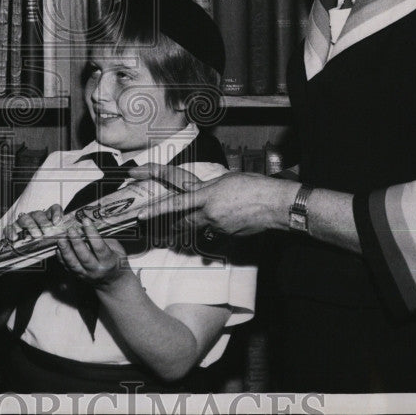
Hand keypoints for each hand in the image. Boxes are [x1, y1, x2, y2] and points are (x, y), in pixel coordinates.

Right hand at [5, 204, 64, 241]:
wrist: (27, 251)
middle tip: (47, 232)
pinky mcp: (12, 229)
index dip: (56, 213)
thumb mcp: (53, 240)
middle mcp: (34, 217)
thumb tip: (64, 236)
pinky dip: (11, 232)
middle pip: (38, 214)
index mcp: (47, 218)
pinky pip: (10, 228)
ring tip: (36, 236)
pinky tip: (15, 238)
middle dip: (43, 223)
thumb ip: (58, 237)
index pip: (54, 209)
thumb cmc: (43, 244)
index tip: (57, 222)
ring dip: (30, 226)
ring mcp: (22, 223)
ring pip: (25, 218)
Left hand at [57, 219, 130, 289]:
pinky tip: (58, 247)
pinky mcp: (77, 276)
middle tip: (71, 229)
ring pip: (73, 263)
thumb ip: (103, 239)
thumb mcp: (116, 249)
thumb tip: (87, 226)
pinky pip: (67, 267)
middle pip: (84, 256)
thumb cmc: (115, 261)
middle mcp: (96, 270)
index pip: (99, 247)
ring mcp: (85, 275)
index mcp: (108, 262)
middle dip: (76, 242)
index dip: (92, 233)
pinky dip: (61, 257)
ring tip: (61, 238)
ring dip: (65, 250)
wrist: (112, 282)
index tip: (86, 220)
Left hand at [129, 164, 299, 237]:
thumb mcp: (226, 180)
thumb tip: (204, 196)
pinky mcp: (227, 235)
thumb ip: (210, 189)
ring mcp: (217, 225)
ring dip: (191, 227)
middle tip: (155, 228)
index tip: (140, 214)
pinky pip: (215, 233)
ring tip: (183, 228)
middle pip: (182, 221)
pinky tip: (227, 221)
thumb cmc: (253, 186)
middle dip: (168, 225)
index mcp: (206, 193)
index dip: (156, 208)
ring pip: (197, 228)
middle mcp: (208, 211)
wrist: (274, 203)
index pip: (175, 201)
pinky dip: (215, 229)